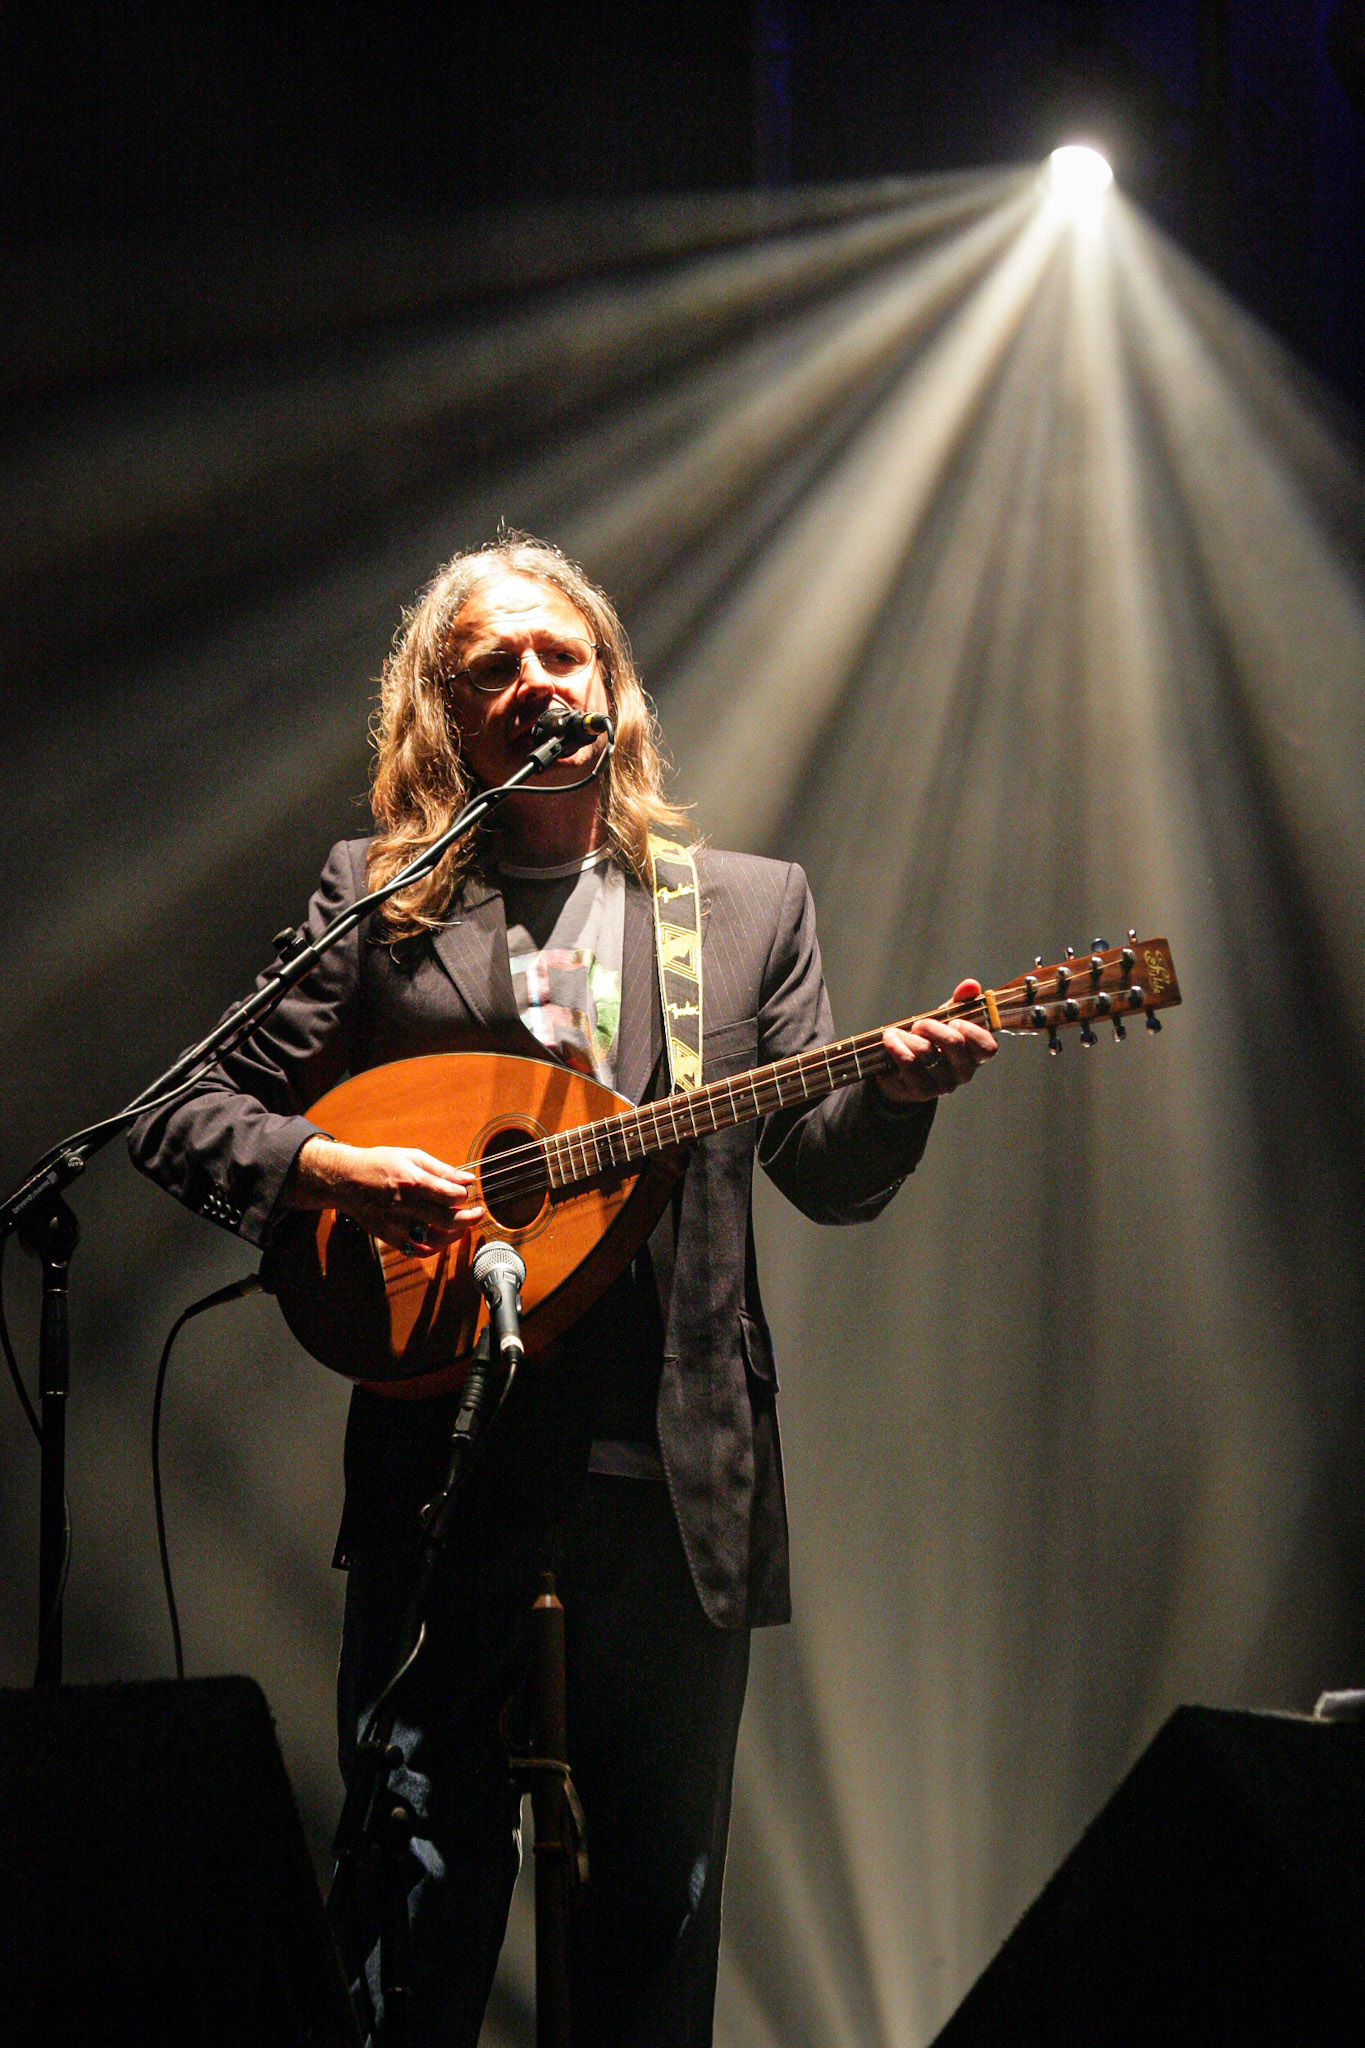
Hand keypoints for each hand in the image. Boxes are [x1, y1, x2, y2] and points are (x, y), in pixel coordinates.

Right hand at [288, 1137, 483, 1253]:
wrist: (345, 1180)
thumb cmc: (379, 1164)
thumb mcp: (411, 1157)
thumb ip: (442, 1170)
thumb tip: (468, 1179)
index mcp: (411, 1181)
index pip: (450, 1195)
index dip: (464, 1196)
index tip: (467, 1193)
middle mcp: (404, 1205)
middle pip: (446, 1220)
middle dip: (469, 1218)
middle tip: (478, 1213)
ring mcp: (396, 1224)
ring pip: (435, 1240)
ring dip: (455, 1235)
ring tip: (462, 1226)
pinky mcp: (389, 1237)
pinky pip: (417, 1251)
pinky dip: (435, 1248)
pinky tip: (442, 1238)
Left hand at [875, 978, 996, 1104]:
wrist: (899, 1072)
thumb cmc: (928, 1042)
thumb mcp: (944, 1020)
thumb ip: (959, 1003)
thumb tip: (971, 985)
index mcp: (975, 1055)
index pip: (988, 1047)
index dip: (972, 1031)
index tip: (954, 1021)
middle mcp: (964, 1072)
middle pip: (955, 1043)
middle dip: (932, 1026)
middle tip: (919, 1024)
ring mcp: (945, 1084)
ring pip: (928, 1052)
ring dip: (908, 1036)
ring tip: (896, 1032)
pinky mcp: (923, 1091)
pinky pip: (910, 1064)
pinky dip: (896, 1047)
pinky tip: (890, 1040)